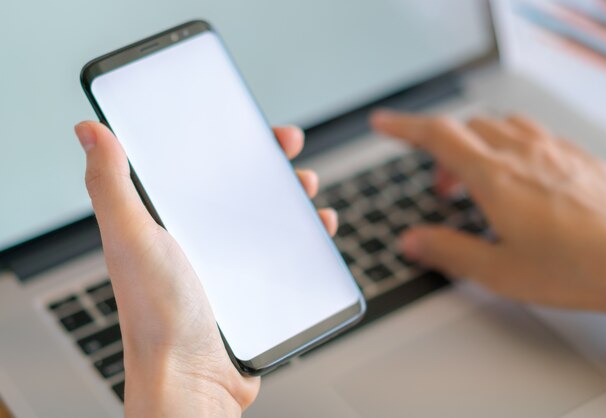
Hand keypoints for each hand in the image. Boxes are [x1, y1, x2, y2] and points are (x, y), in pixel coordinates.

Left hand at [74, 121, 336, 416]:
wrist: (193, 380)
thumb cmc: (158, 317)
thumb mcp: (133, 240)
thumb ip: (111, 186)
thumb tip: (90, 131)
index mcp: (168, 222)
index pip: (200, 167)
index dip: (226, 141)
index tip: (251, 126)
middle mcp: (198, 240)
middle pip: (240, 188)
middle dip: (269, 164)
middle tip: (288, 152)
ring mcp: (229, 264)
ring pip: (268, 218)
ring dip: (292, 198)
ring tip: (307, 190)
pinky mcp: (254, 287)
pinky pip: (285, 253)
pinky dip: (305, 238)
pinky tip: (318, 231)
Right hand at [371, 111, 605, 315]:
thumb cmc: (576, 268)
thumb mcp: (498, 271)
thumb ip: (448, 250)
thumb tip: (412, 241)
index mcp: (495, 178)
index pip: (437, 136)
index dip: (403, 126)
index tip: (384, 122)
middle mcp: (523, 154)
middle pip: (467, 128)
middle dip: (444, 152)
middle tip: (445, 190)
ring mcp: (554, 150)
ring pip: (501, 125)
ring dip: (479, 145)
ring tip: (483, 180)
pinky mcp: (578, 156)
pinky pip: (535, 134)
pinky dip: (513, 146)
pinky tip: (525, 178)